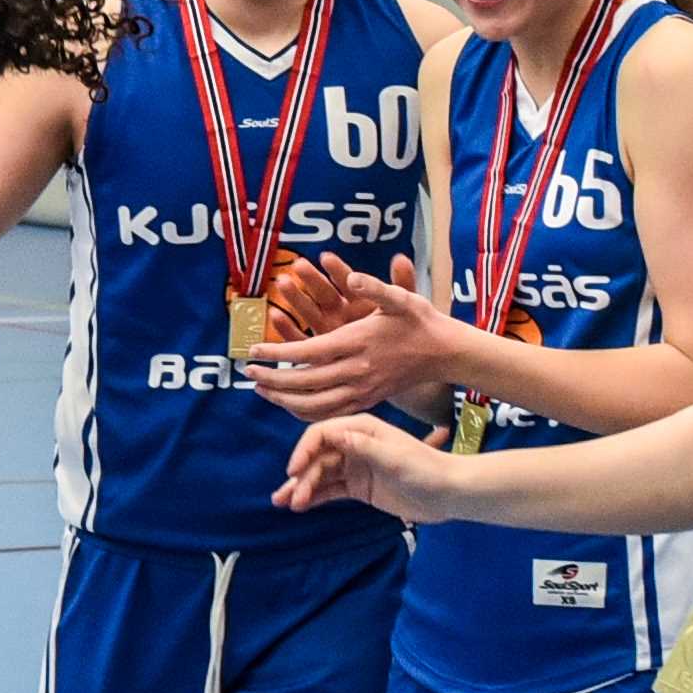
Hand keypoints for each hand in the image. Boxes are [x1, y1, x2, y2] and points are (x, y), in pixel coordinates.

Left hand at [245, 255, 458, 419]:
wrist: (446, 353)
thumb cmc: (421, 320)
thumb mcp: (401, 297)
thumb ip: (374, 286)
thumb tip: (350, 277)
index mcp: (359, 343)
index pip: (308, 353)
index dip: (277, 353)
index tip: (253, 351)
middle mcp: (357, 371)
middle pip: (305, 383)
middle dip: (272, 379)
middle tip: (247, 371)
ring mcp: (362, 390)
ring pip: (314, 405)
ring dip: (283, 400)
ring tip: (261, 389)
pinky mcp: (367, 401)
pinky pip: (329, 415)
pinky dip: (304, 413)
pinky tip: (289, 405)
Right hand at [275, 412, 446, 520]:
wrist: (449, 493)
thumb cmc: (426, 469)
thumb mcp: (394, 457)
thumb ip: (363, 447)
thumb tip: (333, 436)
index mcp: (362, 429)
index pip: (322, 434)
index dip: (304, 451)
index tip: (294, 471)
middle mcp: (354, 444)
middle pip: (317, 457)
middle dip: (301, 476)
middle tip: (291, 498)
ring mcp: (355, 466)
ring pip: (320, 475)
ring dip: (302, 487)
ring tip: (285, 504)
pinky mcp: (358, 486)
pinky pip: (330, 490)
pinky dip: (314, 497)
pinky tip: (299, 505)